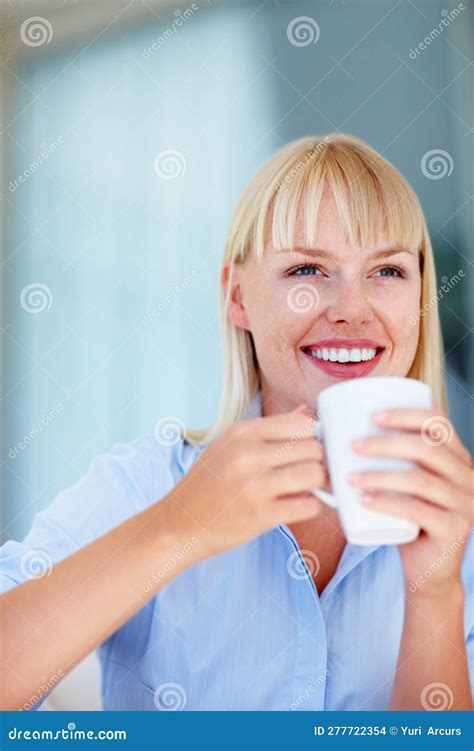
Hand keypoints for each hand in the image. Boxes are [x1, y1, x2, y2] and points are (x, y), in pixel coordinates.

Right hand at [166, 405, 327, 558]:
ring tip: (302, 488)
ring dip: (315, 484)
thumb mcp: (230, 444)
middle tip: (305, 471)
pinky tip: (295, 506)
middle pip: (313, 448)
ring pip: (315, 474)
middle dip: (316, 461)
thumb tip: (305, 412)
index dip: (311, 436)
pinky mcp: (261, 516)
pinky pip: (308, 506)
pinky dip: (309, 507)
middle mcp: (249, 454)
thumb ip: (270, 429)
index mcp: (243, 432)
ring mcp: (255, 486)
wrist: (179, 523)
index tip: (306, 448)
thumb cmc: (207, 482)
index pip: (301, 423)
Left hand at [346, 401, 472, 597]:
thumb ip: (389, 458)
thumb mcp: (405, 483)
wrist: (429, 571)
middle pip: (428, 448)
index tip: (373, 415)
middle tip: (354, 446)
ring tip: (349, 477)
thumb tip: (337, 430)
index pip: (439, 424)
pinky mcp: (454, 530)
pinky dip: (386, 503)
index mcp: (457, 458)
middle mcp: (467, 477)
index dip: (407, 414)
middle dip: (386, 443)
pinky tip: (363, 500)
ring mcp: (464, 504)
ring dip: (379, 475)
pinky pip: (418, 510)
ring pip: (420, 479)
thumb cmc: (409, 520)